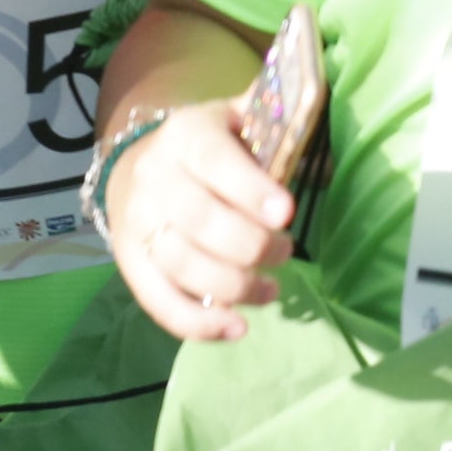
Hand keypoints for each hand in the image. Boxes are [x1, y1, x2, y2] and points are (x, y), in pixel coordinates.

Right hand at [107, 104, 293, 340]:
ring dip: (235, 287)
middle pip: (200, 221)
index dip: (250, 189)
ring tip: (271, 290)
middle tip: (286, 253)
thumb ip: (273, 123)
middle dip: (252, 246)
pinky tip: (237, 328)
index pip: (214, 160)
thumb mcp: (235, 122)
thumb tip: (320, 125)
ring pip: (183, 265)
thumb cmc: (208, 148)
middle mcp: (154, 177)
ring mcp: (137, 224)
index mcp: (186, 135)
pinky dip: (199, 325)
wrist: (138, 168)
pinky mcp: (130, 265)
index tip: (287, 214)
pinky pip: (159, 302)